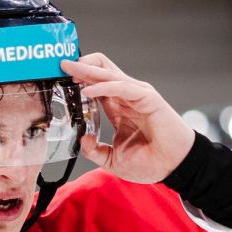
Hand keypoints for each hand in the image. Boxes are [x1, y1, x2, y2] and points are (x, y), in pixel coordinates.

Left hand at [61, 53, 194, 183]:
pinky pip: (122, 86)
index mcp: (116, 107)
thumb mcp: (113, 160)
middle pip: (99, 69)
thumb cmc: (150, 161)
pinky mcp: (147, 98)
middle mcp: (124, 96)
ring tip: (68, 69)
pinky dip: (103, 86)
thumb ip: (95, 151)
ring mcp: (135, 94)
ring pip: (108, 72)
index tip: (58, 79)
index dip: (76, 79)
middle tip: (59, 65)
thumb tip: (82, 140)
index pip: (94, 84)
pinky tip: (87, 91)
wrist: (174, 167)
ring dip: (86, 70)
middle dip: (78, 65)